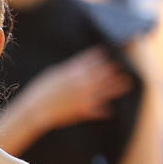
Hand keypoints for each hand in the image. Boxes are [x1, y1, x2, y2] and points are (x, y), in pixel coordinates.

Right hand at [19, 46, 133, 132]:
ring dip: (118, 87)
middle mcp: (84, 82)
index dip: (101, 56)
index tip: (106, 53)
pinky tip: (109, 109)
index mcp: (75, 71)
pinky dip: (105, 110)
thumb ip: (70, 67)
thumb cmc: (40, 90)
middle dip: (113, 69)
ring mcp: (86, 96)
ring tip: (126, 83)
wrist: (36, 109)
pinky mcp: (84, 110)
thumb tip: (80, 64)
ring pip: (107, 90)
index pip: (94, 59)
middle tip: (120, 66)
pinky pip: (99, 110)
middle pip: (105, 73)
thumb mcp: (54, 73)